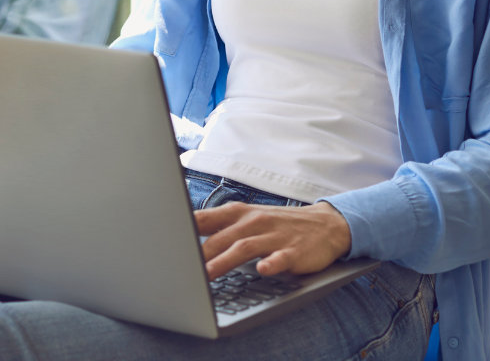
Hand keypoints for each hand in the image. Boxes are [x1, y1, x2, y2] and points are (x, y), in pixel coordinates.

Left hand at [193, 200, 351, 279]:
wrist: (323, 224)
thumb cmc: (276, 224)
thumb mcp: (246, 218)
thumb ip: (218, 226)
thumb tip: (184, 234)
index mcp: (238, 214)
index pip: (205, 218)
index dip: (184, 229)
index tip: (166, 241)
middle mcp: (253, 222)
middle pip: (220, 237)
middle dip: (199, 254)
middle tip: (180, 269)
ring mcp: (273, 236)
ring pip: (244, 247)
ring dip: (224, 261)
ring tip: (206, 275)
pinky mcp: (293, 251)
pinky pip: (280, 258)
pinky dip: (271, 264)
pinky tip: (262, 270)